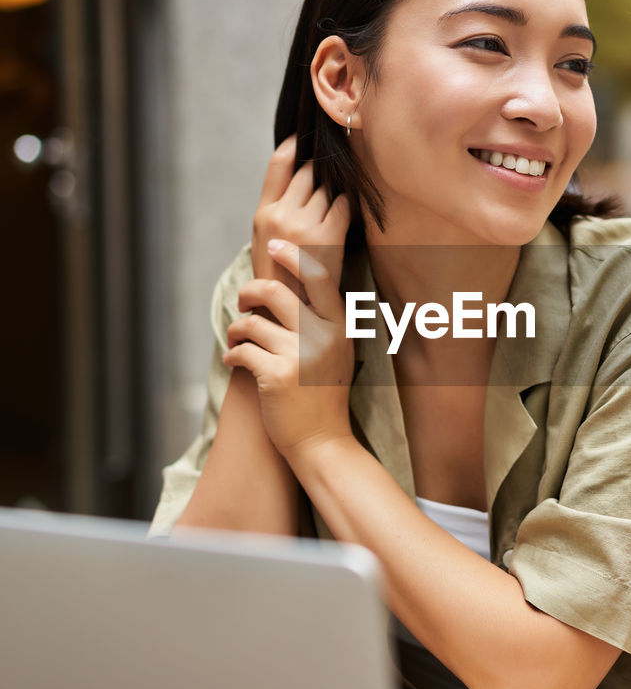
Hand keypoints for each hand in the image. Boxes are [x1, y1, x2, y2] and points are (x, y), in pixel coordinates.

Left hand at [223, 241, 353, 458]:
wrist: (323, 441)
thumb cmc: (324, 394)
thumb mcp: (337, 352)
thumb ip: (322, 320)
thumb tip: (289, 285)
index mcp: (340, 326)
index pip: (318, 276)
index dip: (294, 256)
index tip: (275, 246)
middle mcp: (323, 336)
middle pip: (277, 292)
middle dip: (250, 291)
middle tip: (244, 300)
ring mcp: (300, 356)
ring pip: (253, 323)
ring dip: (237, 329)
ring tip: (236, 340)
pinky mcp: (276, 376)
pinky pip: (242, 350)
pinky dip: (232, 354)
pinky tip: (234, 361)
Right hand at [251, 134, 349, 292]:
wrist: (287, 316)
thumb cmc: (282, 279)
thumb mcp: (266, 241)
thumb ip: (279, 209)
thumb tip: (303, 178)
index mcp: (263, 214)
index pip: (278, 163)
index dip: (294, 145)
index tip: (306, 138)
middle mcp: (280, 214)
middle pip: (309, 172)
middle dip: (322, 173)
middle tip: (334, 178)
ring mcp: (303, 224)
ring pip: (329, 189)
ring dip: (337, 193)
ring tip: (337, 208)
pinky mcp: (327, 236)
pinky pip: (346, 205)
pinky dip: (350, 208)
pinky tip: (348, 219)